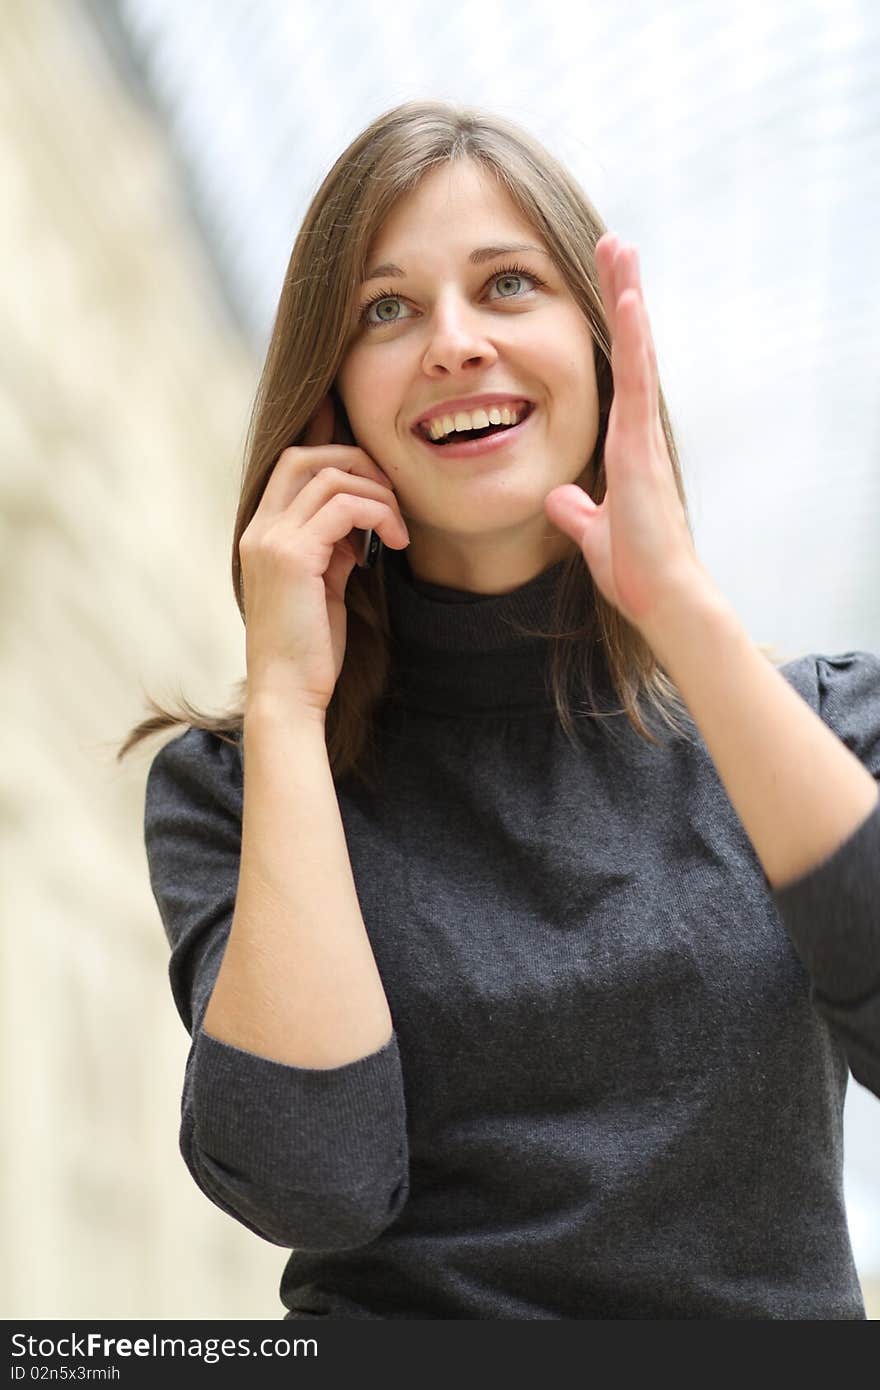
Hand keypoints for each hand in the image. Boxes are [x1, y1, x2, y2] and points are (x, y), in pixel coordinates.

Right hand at [238, 393, 408, 716]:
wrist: (287, 694)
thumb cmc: (308, 650)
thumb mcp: (322, 585)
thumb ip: (332, 547)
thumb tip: (360, 518)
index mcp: (261, 535)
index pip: (293, 466)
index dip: (337, 459)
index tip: (378, 485)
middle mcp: (259, 530)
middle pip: (305, 456)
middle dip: (357, 463)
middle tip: (392, 496)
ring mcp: (271, 540)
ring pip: (330, 477)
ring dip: (377, 494)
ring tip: (399, 529)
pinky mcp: (293, 556)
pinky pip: (345, 507)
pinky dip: (379, 514)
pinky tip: (396, 542)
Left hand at [543, 234, 714, 638]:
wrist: (659, 596)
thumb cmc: (635, 570)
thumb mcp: (593, 532)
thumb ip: (578, 511)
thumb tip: (562, 499)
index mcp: (625, 445)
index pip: (616, 374)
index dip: (612, 330)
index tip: (607, 287)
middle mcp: (636, 430)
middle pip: (629, 348)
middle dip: (622, 294)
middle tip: (615, 243)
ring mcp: (641, 433)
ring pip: (636, 350)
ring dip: (627, 297)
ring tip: (620, 246)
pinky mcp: (640, 444)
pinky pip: (635, 380)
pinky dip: (633, 339)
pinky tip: (628, 299)